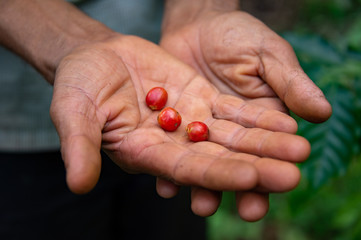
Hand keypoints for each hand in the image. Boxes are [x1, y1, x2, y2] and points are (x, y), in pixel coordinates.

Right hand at [50, 34, 309, 218]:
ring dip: (266, 143)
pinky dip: (258, 116)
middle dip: (255, 165)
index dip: (217, 174)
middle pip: (218, 159)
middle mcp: (173, 145)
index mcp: (145, 154)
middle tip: (293, 175)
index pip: (186, 170)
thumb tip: (78, 184)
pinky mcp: (200, 100)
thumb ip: (79, 146)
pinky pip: (233, 111)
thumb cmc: (77, 85)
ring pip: (232, 136)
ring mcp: (189, 122)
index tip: (251, 176)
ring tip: (300, 148)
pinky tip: (286, 122)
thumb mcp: (72, 112)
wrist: (96, 58)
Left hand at [160, 9, 330, 219]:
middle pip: (235, 163)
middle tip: (248, 210)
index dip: (276, 163)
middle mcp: (230, 132)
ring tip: (204, 205)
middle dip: (242, 186)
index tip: (283, 183)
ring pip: (202, 163)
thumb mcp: (267, 54)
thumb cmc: (240, 35)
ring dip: (203, 186)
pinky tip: (167, 184)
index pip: (268, 148)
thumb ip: (290, 84)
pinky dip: (167, 165)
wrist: (198, 24)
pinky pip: (170, 148)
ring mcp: (200, 130)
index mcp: (259, 119)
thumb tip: (322, 113)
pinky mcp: (174, 125)